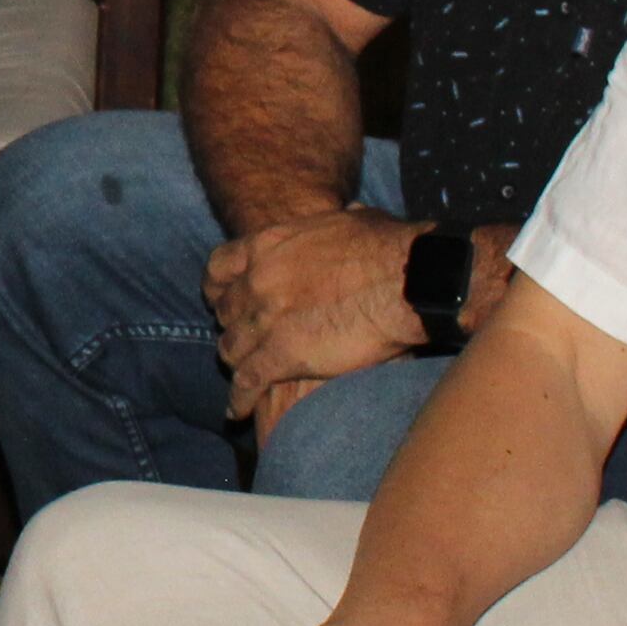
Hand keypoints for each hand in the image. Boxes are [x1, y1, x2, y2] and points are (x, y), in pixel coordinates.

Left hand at [206, 208, 423, 421]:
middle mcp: (258, 280)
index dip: (218, 287)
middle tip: (244, 340)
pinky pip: (248, 381)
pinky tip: (240, 411)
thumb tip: (349, 214)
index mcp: (269, 245)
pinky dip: (240, 399)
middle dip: (233, 327)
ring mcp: (265, 318)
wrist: (408, 281)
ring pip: (231, 349)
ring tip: (244, 376)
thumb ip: (338, 224)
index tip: (221, 299)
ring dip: (237, 363)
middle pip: (225, 312)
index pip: (219, 267)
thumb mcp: (355, 221)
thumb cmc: (392, 248)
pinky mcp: (282, 354)